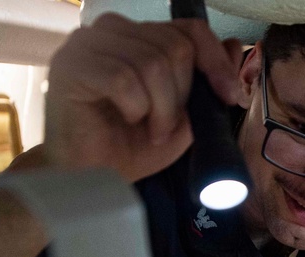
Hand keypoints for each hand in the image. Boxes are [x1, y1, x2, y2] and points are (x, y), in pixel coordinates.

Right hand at [44, 14, 242, 181]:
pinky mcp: (70, 66)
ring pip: (151, 61)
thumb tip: (235, 46)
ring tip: (150, 129)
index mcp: (137, 38)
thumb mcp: (182, 119)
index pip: (187, 29)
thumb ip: (206, 84)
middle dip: (181, 95)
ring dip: (161, 107)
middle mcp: (110, 32)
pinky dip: (136, 107)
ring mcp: (86, 45)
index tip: (230, 95)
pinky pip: (123, 78)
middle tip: (165, 126)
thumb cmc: (129, 148)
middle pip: (173, 46)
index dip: (214, 60)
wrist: (91, 179)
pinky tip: (128, 120)